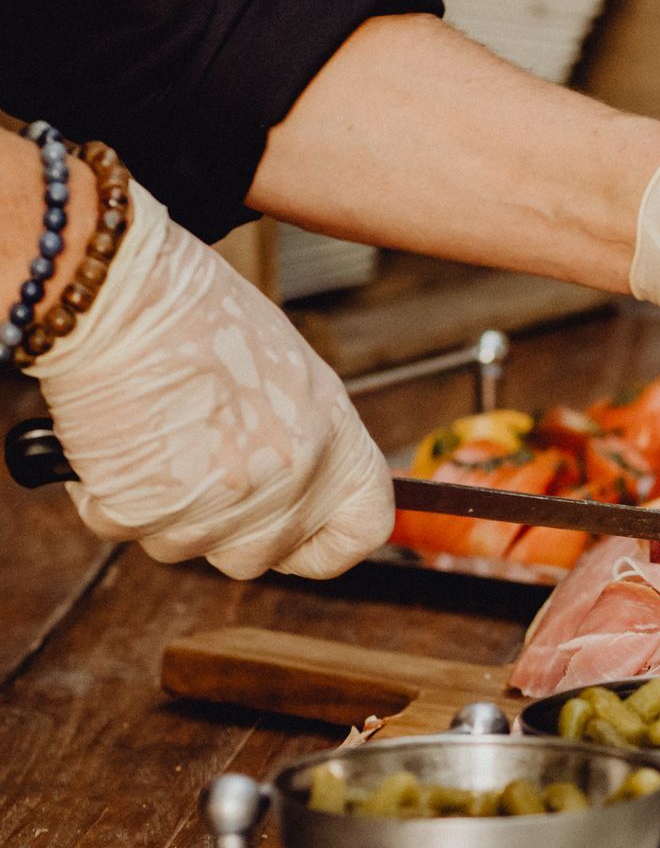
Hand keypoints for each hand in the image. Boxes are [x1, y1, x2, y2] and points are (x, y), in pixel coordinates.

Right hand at [38, 177, 393, 580]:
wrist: (121, 292)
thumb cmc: (202, 315)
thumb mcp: (290, 373)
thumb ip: (304, 442)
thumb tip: (297, 489)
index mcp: (334, 445)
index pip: (361, 531)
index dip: (327, 543)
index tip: (300, 538)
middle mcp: (287, 485)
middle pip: (261, 555)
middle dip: (227, 527)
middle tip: (196, 469)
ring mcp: (216, 508)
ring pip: (187, 547)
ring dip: (166, 509)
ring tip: (156, 435)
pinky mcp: (145, 512)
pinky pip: (123, 526)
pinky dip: (109, 494)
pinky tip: (113, 438)